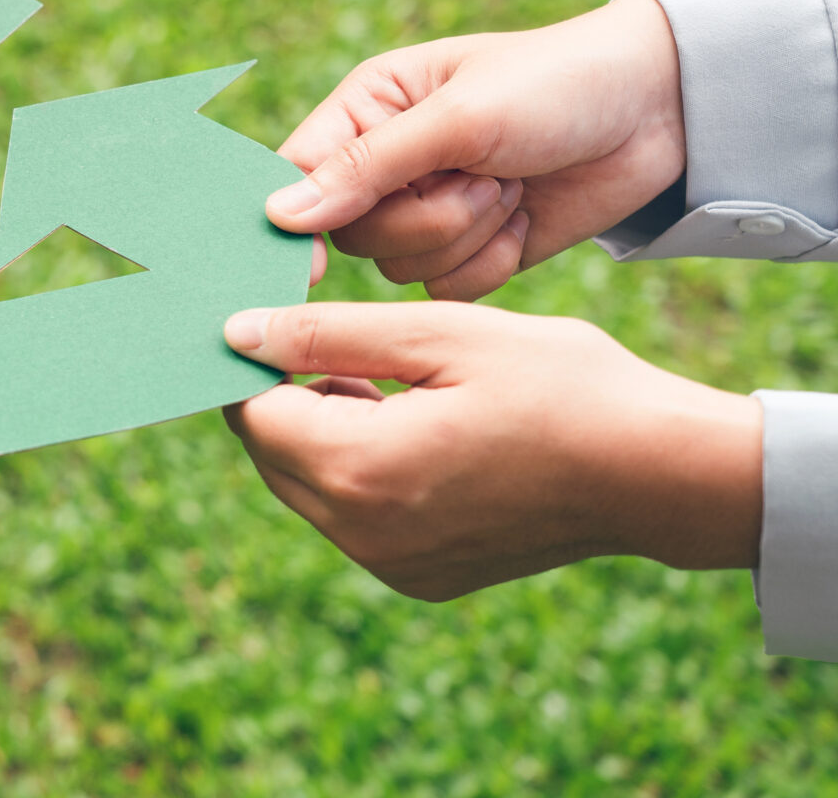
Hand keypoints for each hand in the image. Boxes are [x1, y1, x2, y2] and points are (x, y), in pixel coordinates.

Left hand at [220, 302, 759, 600]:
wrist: (660, 473)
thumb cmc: (559, 385)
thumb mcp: (440, 335)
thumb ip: (327, 332)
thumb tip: (237, 332)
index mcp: (359, 469)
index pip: (251, 413)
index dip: (258, 360)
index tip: (289, 319)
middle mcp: (362, 534)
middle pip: (271, 453)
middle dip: (288, 395)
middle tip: (349, 344)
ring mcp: (391, 564)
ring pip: (307, 485)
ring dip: (324, 429)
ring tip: (393, 382)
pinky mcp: (418, 577)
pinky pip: (351, 516)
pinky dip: (360, 469)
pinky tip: (417, 428)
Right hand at [268, 0, 685, 299]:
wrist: (661, 111)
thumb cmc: (555, 84)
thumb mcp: (459, 117)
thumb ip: (367, 168)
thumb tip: (280, 214)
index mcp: (366, 110)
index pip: (296, 174)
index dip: (295, 221)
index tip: (310, 266)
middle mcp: (386, 164)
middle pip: (351, 234)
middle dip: (423, 218)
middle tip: (481, 177)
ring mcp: (428, 211)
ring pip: (398, 268)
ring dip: (464, 235)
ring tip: (509, 186)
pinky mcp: (472, 251)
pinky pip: (448, 290)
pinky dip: (490, 263)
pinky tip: (523, 219)